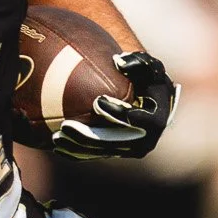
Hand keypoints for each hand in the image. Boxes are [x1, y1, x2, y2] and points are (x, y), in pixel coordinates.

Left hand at [51, 52, 178, 159]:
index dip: (119, 114)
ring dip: (79, 147)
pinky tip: (58, 147)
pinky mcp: (116, 153)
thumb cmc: (141, 72)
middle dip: (91, 136)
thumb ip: (139, 61)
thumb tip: (119, 63)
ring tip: (58, 137)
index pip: (141, 122)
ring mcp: (130, 149)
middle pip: (117, 142)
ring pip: (103, 152)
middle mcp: (146, 139)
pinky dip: (77, 153)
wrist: (139, 90)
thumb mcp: (146, 64)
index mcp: (159, 118)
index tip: (97, 100)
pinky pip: (96, 156)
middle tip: (67, 126)